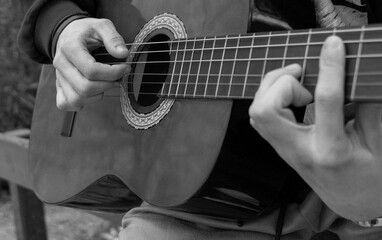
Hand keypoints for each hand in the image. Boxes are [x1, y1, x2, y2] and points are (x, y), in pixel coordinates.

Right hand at [53, 18, 129, 110]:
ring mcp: (58, 77)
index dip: (112, 73)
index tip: (125, 68)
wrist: (68, 34)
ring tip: (106, 83)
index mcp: (70, 47)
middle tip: (118, 78)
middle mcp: (61, 64)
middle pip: (85, 87)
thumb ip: (113, 38)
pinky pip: (65, 103)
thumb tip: (123, 54)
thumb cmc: (87, 31)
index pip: (91, 70)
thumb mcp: (102, 25)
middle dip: (107, 85)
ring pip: (76, 98)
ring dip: (97, 95)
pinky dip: (81, 103)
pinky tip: (93, 93)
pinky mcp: (59, 86)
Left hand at [249, 36, 381, 220]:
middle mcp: (299, 151)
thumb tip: (355, 72)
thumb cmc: (369, 175)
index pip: (325, 101)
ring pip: (257, 113)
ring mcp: (284, 150)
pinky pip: (260, 118)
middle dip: (282, 82)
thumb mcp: (379, 140)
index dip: (329, 67)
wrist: (351, 200)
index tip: (333, 45)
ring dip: (273, 88)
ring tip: (299, 85)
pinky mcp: (278, 146)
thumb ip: (369, 105)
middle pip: (266, 110)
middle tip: (304, 75)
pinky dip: (271, 98)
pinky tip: (293, 97)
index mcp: (330, 151)